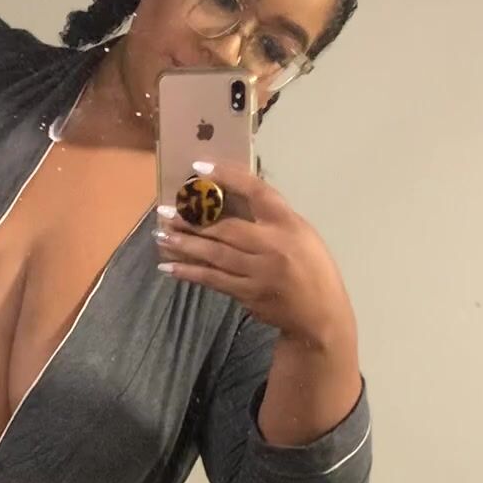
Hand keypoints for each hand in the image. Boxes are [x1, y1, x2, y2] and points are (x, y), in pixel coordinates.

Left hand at [154, 161, 356, 350]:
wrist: (321, 314)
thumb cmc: (311, 267)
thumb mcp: (301, 234)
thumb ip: (270, 219)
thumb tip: (230, 201)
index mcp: (288, 223)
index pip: (256, 191)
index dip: (228, 177)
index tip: (200, 167)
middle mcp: (274, 245)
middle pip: (226, 228)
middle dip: (193, 219)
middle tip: (165, 211)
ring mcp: (260, 272)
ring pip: (215, 254)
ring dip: (184, 245)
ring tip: (160, 235)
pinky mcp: (249, 294)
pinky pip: (214, 280)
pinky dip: (190, 272)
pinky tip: (170, 266)